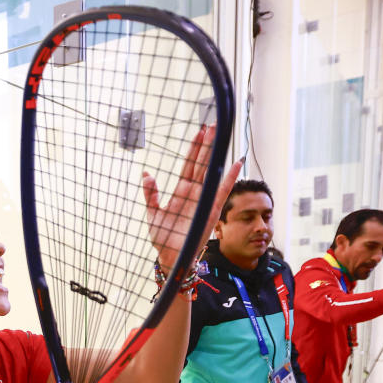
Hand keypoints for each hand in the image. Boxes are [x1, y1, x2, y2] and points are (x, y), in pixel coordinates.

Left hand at [141, 126, 242, 270]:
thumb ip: (151, 194)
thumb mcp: (153, 213)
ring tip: (221, 136)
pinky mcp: (211, 211)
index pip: (189, 165)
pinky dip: (230, 178)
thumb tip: (146, 174)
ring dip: (216, 155)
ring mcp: (204, 200)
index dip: (194, 148)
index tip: (199, 132)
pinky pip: (222, 192)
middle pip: (202, 163)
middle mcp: (194, 193)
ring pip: (212, 172)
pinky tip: (236, 164)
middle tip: (212, 125)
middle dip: (207, 144)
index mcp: (181, 191)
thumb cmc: (163, 238)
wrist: (171, 257)